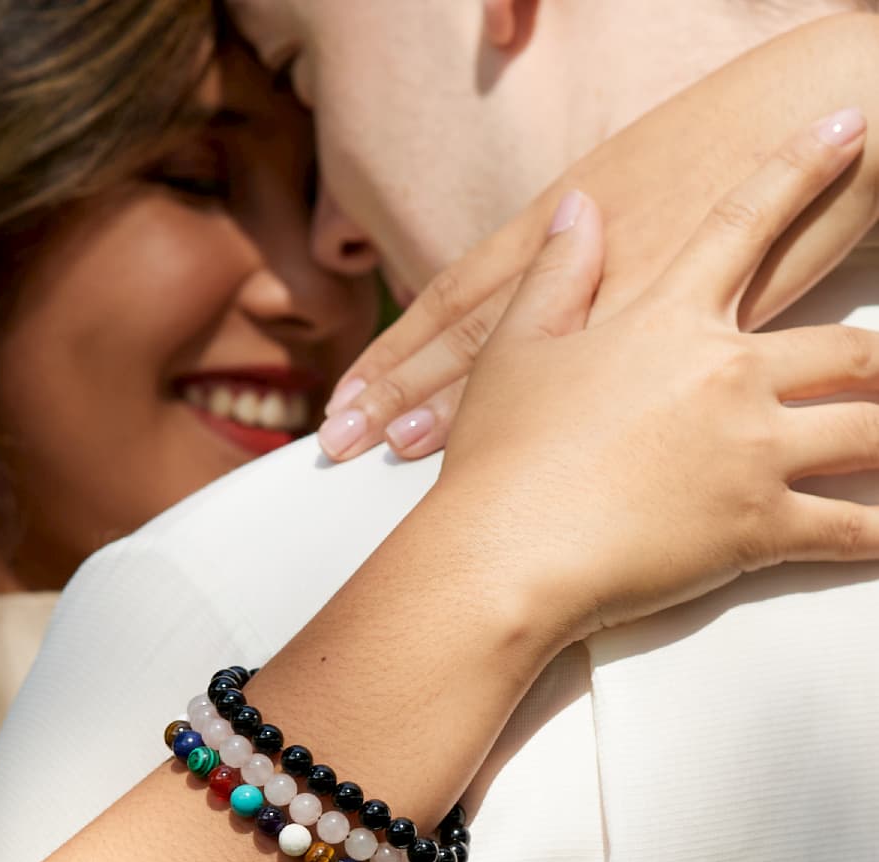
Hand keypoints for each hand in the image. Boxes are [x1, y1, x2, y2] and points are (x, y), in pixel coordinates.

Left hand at [318, 11, 878, 463]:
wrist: (843, 111)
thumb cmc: (740, 136)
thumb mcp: (641, 184)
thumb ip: (576, 246)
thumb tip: (529, 289)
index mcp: (563, 216)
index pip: (455, 295)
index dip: (394, 349)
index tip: (340, 400)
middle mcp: (573, 254)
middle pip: (466, 332)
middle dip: (395, 387)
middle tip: (333, 440)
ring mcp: (627, 288)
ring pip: (523, 354)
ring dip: (450, 403)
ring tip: (386, 450)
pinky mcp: (685, 321)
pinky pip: (608, 377)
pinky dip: (557, 415)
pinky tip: (518, 450)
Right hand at [404, 113, 878, 647]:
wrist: (502, 553)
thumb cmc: (499, 459)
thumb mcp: (512, 354)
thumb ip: (555, 276)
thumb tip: (579, 208)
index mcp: (668, 323)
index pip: (745, 225)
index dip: (802, 169)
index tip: (850, 130)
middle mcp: (730, 376)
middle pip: (849, 349)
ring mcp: (753, 452)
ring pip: (867, 433)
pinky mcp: (758, 528)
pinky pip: (846, 528)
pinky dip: (872, 534)